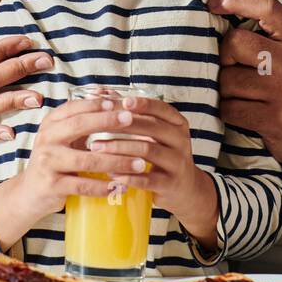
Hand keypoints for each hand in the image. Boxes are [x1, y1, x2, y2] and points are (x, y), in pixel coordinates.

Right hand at [0, 96, 196, 244]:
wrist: (30, 192)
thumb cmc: (56, 160)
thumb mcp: (65, 137)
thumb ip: (84, 119)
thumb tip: (112, 94)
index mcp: (51, 124)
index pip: (75, 107)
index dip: (98, 104)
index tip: (123, 103)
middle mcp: (47, 139)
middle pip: (79, 125)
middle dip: (107, 121)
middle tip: (131, 120)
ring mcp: (47, 162)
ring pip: (87, 159)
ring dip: (116, 161)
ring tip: (139, 163)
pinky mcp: (52, 185)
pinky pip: (82, 185)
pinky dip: (104, 186)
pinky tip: (121, 186)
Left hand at [84, 94, 218, 244]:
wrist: (185, 189)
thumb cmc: (163, 155)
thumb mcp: (155, 134)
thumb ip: (134, 115)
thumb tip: (104, 93)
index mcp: (178, 124)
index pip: (161, 109)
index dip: (143, 104)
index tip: (124, 101)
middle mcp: (181, 141)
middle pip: (151, 127)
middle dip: (122, 125)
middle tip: (96, 126)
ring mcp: (178, 163)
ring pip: (147, 150)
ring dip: (119, 148)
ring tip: (97, 148)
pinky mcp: (171, 184)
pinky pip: (147, 179)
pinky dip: (127, 176)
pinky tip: (111, 174)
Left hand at [208, 0, 281, 163]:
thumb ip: (263, 34)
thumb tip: (216, 10)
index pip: (267, 8)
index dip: (237, 0)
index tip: (214, 4)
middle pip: (234, 43)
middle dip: (225, 58)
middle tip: (235, 69)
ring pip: (226, 80)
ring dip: (226, 90)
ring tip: (244, 95)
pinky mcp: (273, 118)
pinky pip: (229, 108)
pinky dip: (228, 112)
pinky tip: (244, 112)